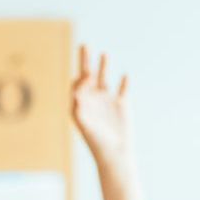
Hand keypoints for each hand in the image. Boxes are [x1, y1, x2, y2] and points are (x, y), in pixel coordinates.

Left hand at [70, 44, 130, 167]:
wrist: (114, 154)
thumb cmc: (96, 142)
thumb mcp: (84, 124)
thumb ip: (78, 106)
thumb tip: (75, 90)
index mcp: (80, 104)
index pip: (77, 84)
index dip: (80, 78)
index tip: (87, 77)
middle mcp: (92, 100)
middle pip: (88, 76)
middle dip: (86, 61)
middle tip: (84, 45)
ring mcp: (107, 102)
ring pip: (104, 80)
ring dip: (103, 67)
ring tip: (104, 53)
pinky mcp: (121, 105)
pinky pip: (123, 90)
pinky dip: (124, 82)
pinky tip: (125, 76)